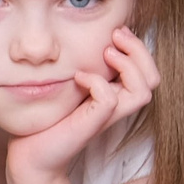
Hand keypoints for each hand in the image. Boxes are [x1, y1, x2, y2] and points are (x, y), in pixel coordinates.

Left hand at [7, 29, 158, 183]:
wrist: (31, 153)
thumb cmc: (49, 117)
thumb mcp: (70, 84)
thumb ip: (85, 66)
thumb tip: (92, 38)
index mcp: (116, 93)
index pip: (147, 70)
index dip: (139, 48)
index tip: (117, 30)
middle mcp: (118, 104)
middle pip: (153, 78)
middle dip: (139, 50)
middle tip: (116, 34)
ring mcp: (107, 116)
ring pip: (143, 90)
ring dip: (128, 65)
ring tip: (105, 52)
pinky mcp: (92, 123)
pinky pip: (110, 99)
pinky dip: (97, 82)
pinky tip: (78, 76)